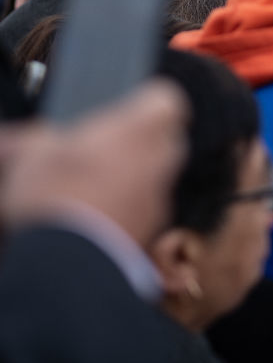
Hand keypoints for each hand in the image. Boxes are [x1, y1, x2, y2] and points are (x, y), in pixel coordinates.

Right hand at [0, 80, 188, 247]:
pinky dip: (129, 203)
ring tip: (94, 179)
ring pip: (157, 172)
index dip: (149, 99)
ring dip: (134, 171)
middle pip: (165, 136)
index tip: (130, 103)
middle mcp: (160, 159)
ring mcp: (161, 195)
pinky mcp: (153, 227)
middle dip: (141, 137)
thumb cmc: (55, 196)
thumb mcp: (29, 156)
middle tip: (107, 141)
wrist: (73, 263)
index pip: (167, 99)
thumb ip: (30, 140)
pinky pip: (147, 205)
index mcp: (139, 129)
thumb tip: (9, 140)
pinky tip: (97, 211)